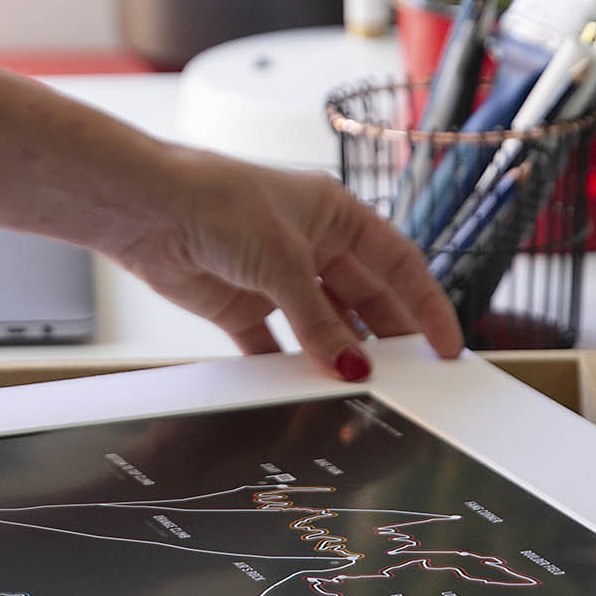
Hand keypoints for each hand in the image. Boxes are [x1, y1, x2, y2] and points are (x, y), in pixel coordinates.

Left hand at [96, 144, 462, 375]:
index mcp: (337, 214)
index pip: (399, 263)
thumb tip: (353, 367)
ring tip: (360, 393)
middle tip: (410, 380)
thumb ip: (321, 322)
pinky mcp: (241, 304)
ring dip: (339, 356)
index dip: (426, 304)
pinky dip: (290, 367)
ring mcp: (277, 276)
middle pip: (365, 299)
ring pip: (324, 326)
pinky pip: (276, 345)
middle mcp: (311, 244)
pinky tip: (305, 390)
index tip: (446, 345)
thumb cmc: (220, 202)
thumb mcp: (285, 263)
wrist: (148, 209)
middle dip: (387, 339)